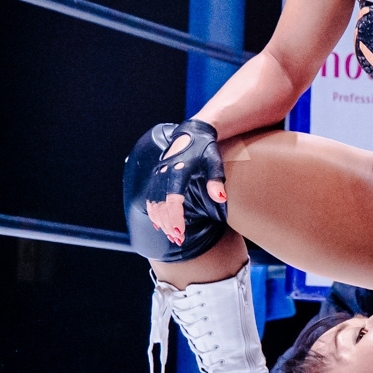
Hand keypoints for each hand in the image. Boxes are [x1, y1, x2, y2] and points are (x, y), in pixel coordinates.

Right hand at [144, 120, 226, 245]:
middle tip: (179, 240)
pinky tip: (160, 226)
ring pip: (153, 204)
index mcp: (178, 170)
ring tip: (173, 237)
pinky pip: (151, 199)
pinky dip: (154, 213)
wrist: (193, 132)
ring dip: (161, 222)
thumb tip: (221, 199)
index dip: (175, 218)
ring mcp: (158, 175)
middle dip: (168, 225)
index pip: (173, 199)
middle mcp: (164, 173)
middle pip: (160, 205)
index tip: (180, 233)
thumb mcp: (214, 162)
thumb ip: (216, 181)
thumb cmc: (206, 149)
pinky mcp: (156, 177)